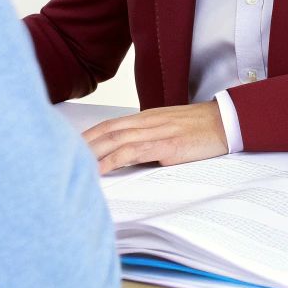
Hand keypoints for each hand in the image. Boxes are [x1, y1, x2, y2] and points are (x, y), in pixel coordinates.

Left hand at [82, 101, 228, 171]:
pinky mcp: (167, 146)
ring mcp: (157, 132)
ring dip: (93, 153)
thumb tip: (131, 153)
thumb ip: (150, 136)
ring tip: (75, 165)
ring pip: (116, 140)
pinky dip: (114, 160)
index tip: (71, 146)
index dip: (89, 135)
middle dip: (83, 144)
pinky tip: (102, 170)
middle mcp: (148, 122)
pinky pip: (134, 152)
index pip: (111, 124)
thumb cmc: (201, 128)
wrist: (226, 122)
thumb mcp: (170, 128)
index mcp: (148, 117)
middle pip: (107, 131)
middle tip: (61, 156)